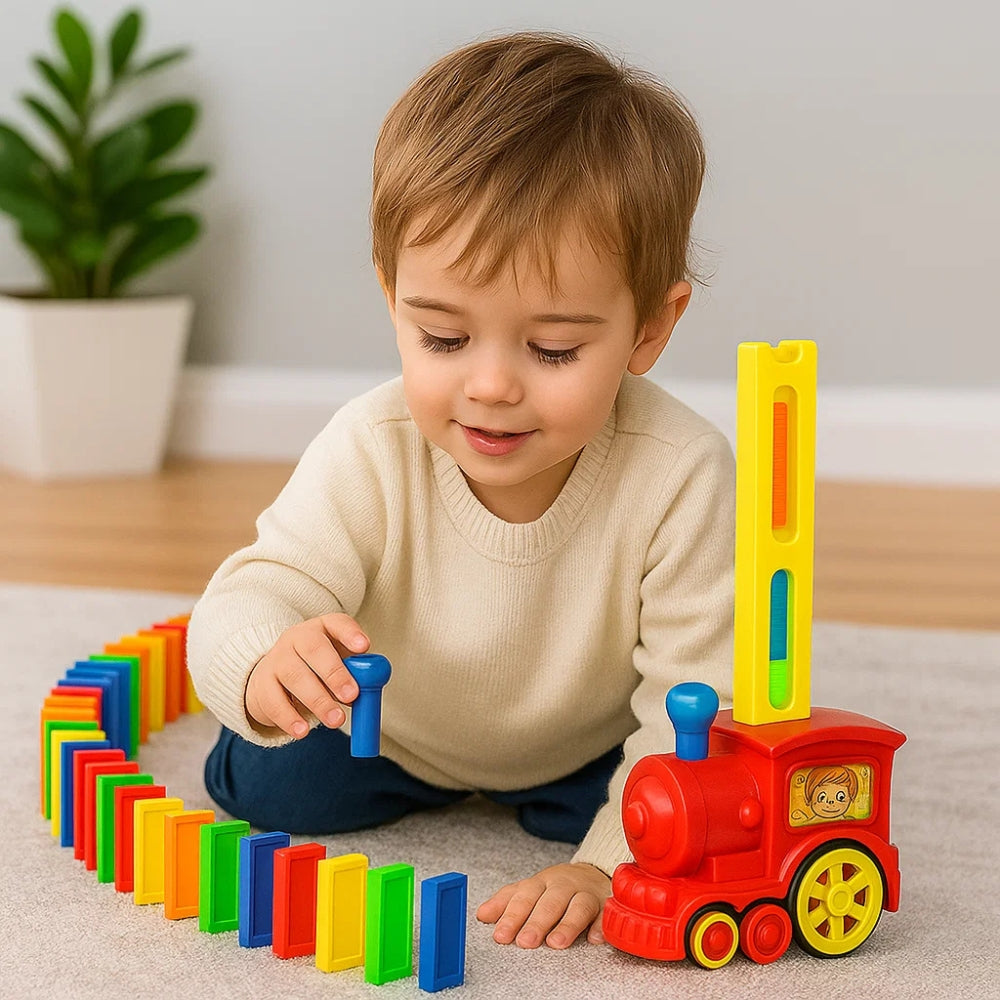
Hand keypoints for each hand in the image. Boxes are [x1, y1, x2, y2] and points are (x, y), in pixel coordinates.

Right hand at [244, 613, 368, 737]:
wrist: (272, 677)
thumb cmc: (315, 669)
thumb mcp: (337, 665)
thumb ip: (355, 674)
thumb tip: (369, 693)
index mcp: (321, 629)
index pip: (336, 623)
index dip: (350, 633)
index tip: (364, 647)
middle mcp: (297, 638)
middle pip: (314, 649)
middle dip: (334, 673)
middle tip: (352, 695)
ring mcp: (276, 659)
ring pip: (294, 675)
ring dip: (317, 700)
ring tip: (336, 720)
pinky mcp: (261, 684)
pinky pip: (273, 700)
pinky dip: (289, 718)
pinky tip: (303, 731)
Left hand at [476, 862, 610, 948]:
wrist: (592, 873)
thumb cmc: (556, 887)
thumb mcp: (530, 889)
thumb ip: (506, 902)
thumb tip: (481, 914)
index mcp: (541, 882)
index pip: (524, 897)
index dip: (512, 916)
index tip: (501, 935)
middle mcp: (563, 886)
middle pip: (550, 902)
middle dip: (537, 922)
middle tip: (525, 942)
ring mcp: (586, 894)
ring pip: (578, 906)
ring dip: (567, 925)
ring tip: (555, 943)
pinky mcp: (605, 905)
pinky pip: (605, 915)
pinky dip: (599, 926)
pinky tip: (592, 939)